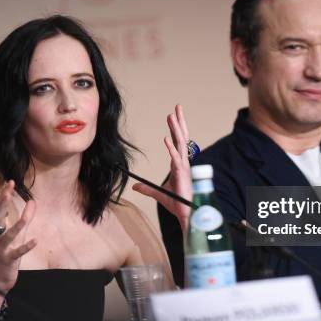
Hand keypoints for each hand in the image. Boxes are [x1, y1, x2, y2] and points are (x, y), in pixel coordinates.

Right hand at [0, 180, 36, 293]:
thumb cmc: (9, 253)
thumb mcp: (20, 234)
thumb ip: (26, 218)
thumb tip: (33, 201)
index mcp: (0, 229)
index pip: (1, 209)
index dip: (4, 195)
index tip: (9, 182)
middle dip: (2, 203)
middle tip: (7, 189)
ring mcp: (3, 248)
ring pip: (9, 235)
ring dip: (17, 226)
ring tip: (24, 217)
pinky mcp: (9, 260)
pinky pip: (17, 252)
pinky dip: (26, 247)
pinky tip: (35, 241)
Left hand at [133, 105, 192, 231]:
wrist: (185, 213)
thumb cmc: (176, 202)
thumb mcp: (159, 193)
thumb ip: (147, 188)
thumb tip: (135, 186)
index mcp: (179, 163)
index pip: (178, 141)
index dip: (175, 128)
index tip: (172, 116)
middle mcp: (183, 162)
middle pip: (182, 138)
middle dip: (179, 122)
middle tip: (177, 107)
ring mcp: (183, 167)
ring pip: (180, 144)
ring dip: (176, 129)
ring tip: (172, 116)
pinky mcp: (181, 174)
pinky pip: (175, 159)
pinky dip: (171, 148)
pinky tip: (165, 138)